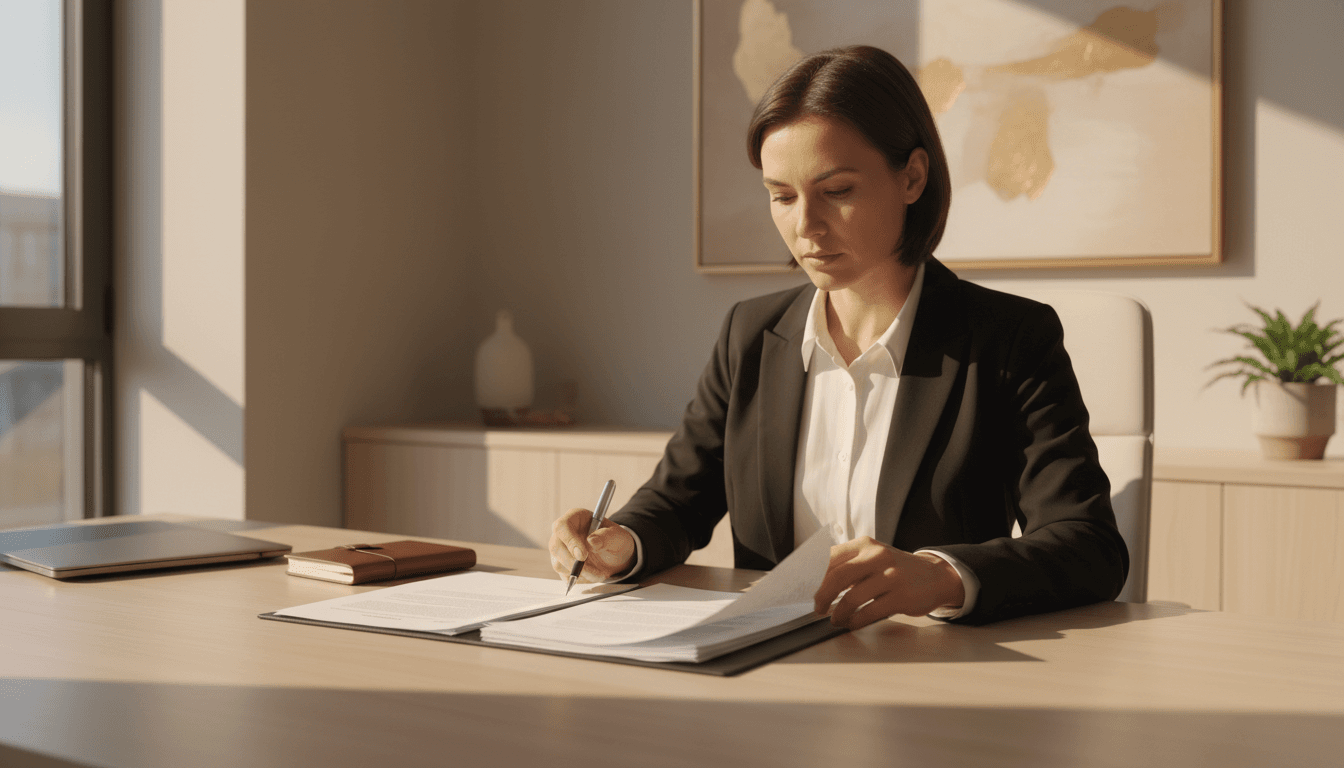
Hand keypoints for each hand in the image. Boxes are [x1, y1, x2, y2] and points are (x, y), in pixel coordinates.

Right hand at [548, 507, 635, 583]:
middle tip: (594, 571)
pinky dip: (580, 579)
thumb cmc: (614, 540)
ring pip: (558, 564)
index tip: (582, 555)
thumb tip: (591, 541)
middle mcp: (563, 533)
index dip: (569, 541)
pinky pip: (564, 575)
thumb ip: (606, 536)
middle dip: (574, 563)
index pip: (561, 526)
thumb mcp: (617, 536)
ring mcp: (561, 550)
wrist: (616, 554)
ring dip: (580, 573)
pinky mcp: (562, 565)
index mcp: (574, 518)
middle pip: (555, 547)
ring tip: (600, 573)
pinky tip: (593, 575)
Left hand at [813, 537, 964, 629]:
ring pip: (851, 598)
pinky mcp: (901, 597)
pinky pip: (869, 612)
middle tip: (818, 609)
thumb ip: (847, 565)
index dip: (813, 577)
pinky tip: (853, 623)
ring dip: (838, 614)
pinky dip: (856, 621)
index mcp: (864, 545)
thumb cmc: (895, 570)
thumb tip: (814, 584)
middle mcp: (876, 556)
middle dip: (822, 597)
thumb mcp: (872, 557)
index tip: (804, 591)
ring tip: (836, 620)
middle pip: (837, 578)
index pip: (829, 558)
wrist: (934, 576)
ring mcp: (890, 576)